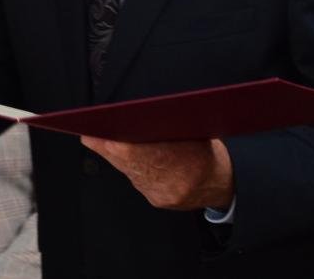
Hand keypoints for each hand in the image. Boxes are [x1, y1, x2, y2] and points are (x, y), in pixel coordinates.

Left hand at [80, 136, 233, 210]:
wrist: (224, 181)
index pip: (137, 152)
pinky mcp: (159, 201)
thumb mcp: (194, 129)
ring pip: (129, 172)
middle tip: (89, 133)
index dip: (111, 143)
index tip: (94, 134)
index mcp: (184, 160)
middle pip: (127, 162)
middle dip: (105, 146)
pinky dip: (130, 168)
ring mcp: (164, 193)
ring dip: (116, 157)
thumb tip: (134, 112)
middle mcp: (172, 181)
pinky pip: (137, 181)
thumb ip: (167, 123)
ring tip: (100, 139)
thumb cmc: (207, 149)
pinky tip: (126, 158)